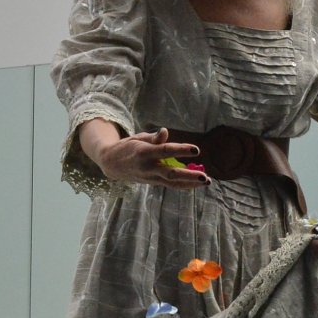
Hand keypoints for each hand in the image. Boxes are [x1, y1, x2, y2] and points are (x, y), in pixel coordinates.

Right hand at [82, 125, 210, 189]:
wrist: (111, 164)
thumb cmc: (128, 146)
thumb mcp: (138, 138)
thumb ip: (153, 137)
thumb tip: (165, 132)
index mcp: (144, 152)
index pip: (166, 151)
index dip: (181, 150)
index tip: (196, 150)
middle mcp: (148, 167)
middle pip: (171, 173)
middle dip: (189, 176)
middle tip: (205, 177)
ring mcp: (150, 177)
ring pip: (173, 183)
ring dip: (190, 183)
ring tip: (206, 181)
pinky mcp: (153, 182)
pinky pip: (170, 184)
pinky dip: (184, 184)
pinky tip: (196, 183)